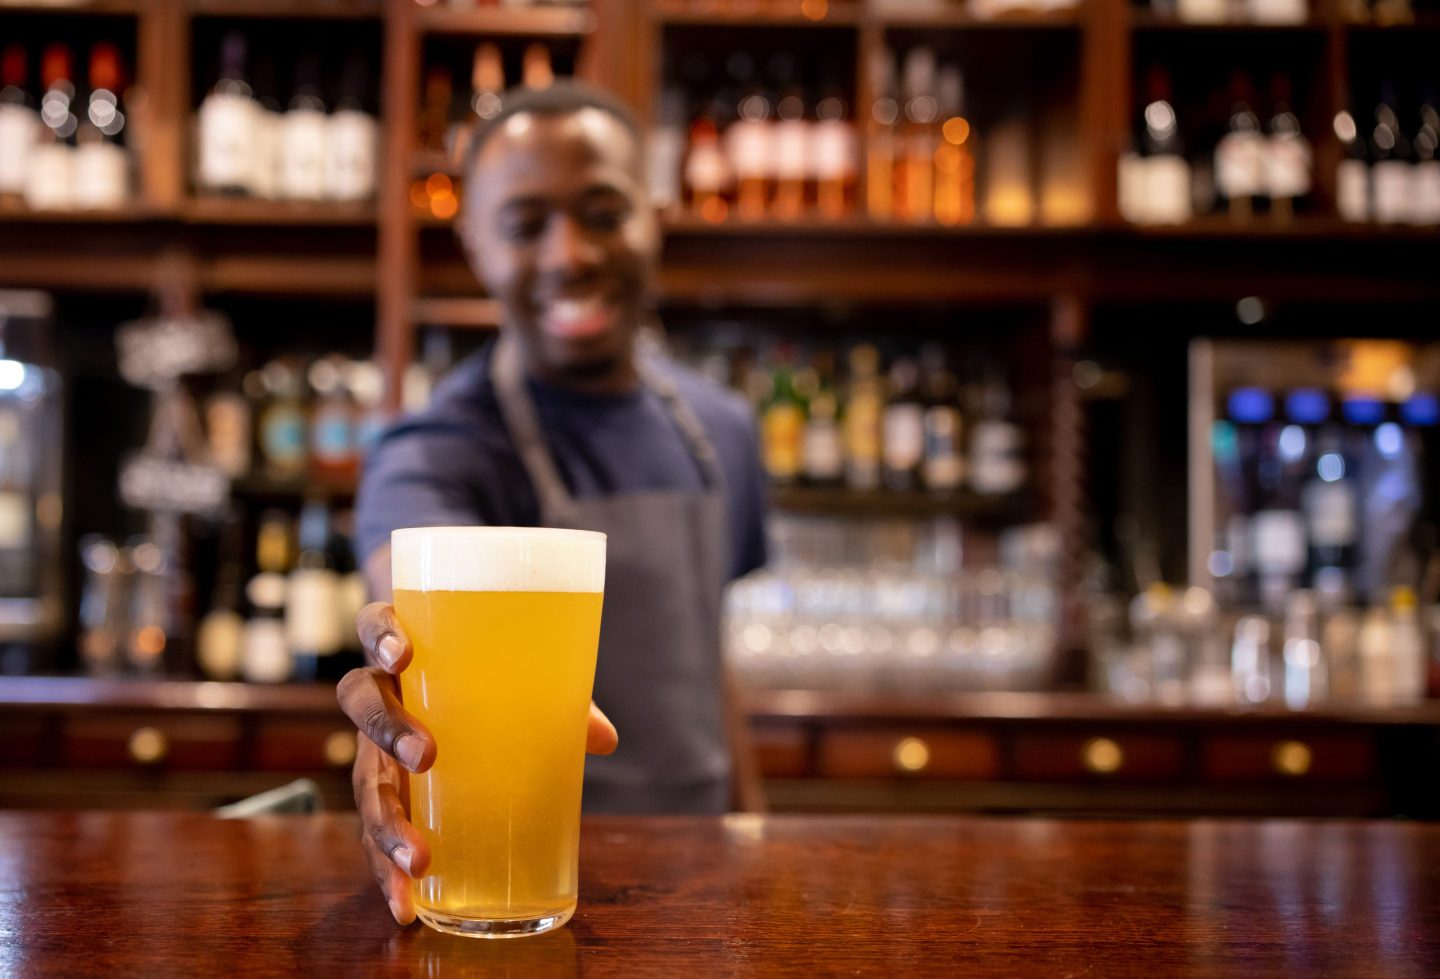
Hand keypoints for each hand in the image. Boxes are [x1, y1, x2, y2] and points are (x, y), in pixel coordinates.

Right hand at [338, 601, 619, 925]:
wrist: (452, 694)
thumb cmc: (485, 679)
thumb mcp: (521, 681)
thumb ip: (557, 700)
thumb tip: (605, 739)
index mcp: (404, 652)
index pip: (375, 626)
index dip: (382, 636)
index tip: (405, 656)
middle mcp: (379, 696)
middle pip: (362, 703)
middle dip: (388, 731)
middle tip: (425, 756)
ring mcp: (373, 749)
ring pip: (362, 780)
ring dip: (385, 823)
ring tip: (417, 859)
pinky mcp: (383, 796)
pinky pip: (372, 832)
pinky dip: (385, 872)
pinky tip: (406, 907)